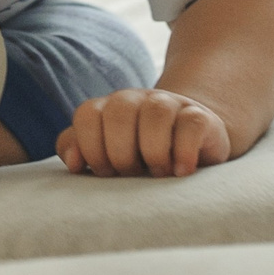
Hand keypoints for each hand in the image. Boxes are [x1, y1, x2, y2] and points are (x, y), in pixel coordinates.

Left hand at [57, 87, 230, 177]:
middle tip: (132, 175)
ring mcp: (169, 103)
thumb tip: (73, 163)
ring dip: (153, 151)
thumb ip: (79, 150)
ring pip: (156, 112)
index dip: (91, 148)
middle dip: (121, 153)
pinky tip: (181, 171)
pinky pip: (191, 123)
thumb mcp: (107, 154)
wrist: (189, 146)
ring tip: (158, 173)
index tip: (105, 173)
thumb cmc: (139, 155)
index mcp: (107, 108)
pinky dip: (184, 151)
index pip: (87, 115)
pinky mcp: (200, 117)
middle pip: (119, 112)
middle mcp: (136, 99)